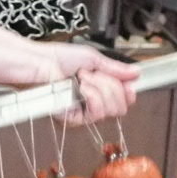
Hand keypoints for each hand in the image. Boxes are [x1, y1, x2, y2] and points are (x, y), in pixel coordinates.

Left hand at [0, 23, 139, 122]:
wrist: (39, 61)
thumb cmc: (58, 58)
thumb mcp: (92, 59)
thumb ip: (115, 69)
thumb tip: (137, 73)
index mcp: (98, 90)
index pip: (124, 102)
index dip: (128, 94)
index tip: (128, 83)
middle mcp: (91, 105)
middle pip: (121, 107)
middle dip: (111, 85)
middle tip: (92, 73)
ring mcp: (82, 114)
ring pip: (111, 111)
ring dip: (101, 88)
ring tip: (83, 78)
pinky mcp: (71, 119)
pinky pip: (95, 114)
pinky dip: (92, 96)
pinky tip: (81, 87)